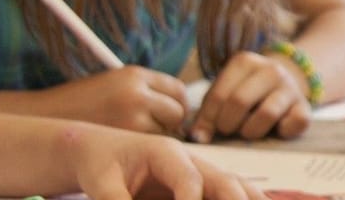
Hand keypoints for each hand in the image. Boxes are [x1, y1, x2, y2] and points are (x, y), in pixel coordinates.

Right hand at [36, 67, 188, 134]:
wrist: (42, 116)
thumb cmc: (81, 103)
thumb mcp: (114, 85)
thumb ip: (145, 92)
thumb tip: (182, 110)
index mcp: (134, 74)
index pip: (177, 89)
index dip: (177, 104)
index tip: (169, 115)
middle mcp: (136, 92)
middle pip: (178, 111)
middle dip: (172, 123)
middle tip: (154, 129)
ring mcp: (132, 115)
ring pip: (166, 131)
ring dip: (156, 136)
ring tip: (131, 135)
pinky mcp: (124, 136)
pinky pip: (149, 144)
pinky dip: (143, 146)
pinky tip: (124, 143)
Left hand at [59, 122, 267, 199]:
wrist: (99, 150)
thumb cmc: (99, 163)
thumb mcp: (98, 182)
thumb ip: (115, 199)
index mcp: (165, 152)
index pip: (189, 178)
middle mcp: (190, 160)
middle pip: (224, 179)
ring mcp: (200, 172)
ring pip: (235, 185)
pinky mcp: (201, 186)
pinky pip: (230, 192)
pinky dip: (246, 199)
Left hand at [190, 52, 309, 142]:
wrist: (283, 85)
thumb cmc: (245, 92)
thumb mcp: (224, 94)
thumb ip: (208, 113)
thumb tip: (197, 137)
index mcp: (244, 62)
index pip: (219, 95)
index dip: (207, 119)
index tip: (204, 133)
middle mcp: (271, 70)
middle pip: (240, 102)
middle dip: (227, 124)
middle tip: (227, 130)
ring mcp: (290, 87)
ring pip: (267, 113)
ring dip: (251, 131)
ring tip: (247, 132)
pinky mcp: (305, 107)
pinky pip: (295, 124)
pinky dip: (282, 132)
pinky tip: (275, 130)